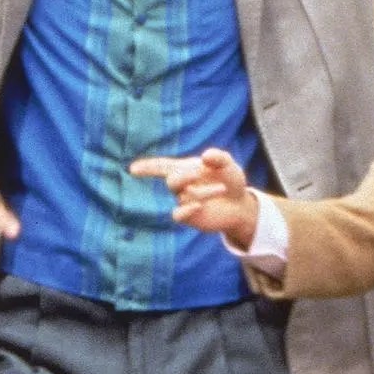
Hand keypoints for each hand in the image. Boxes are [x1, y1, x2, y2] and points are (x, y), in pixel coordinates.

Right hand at [128, 148, 257, 248]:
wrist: (241, 205)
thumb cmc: (231, 181)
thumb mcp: (228, 165)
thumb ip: (218, 157)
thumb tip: (205, 156)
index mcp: (185, 168)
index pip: (162, 166)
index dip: (147, 167)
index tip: (132, 169)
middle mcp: (181, 185)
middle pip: (172, 181)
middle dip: (184, 176)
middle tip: (199, 173)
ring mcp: (184, 201)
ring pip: (184, 196)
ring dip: (204, 191)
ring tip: (222, 189)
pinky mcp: (189, 216)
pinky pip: (178, 214)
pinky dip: (186, 210)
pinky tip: (198, 206)